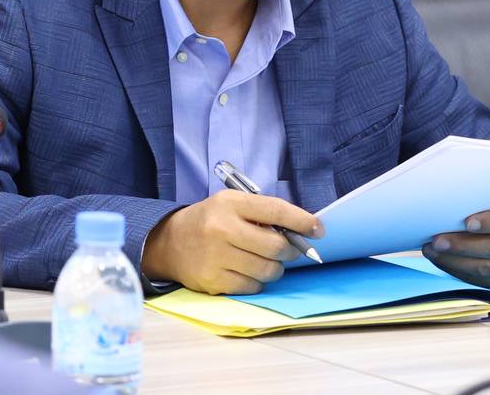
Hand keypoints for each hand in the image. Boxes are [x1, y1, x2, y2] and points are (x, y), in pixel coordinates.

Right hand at [142, 189, 323, 294]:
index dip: (301, 221)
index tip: (318, 229)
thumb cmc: (210, 220)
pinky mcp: (213, 281)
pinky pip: (252, 286)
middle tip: (292, 250)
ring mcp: (216, 257)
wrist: (170, 243)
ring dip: (275, 268)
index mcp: (229, 204)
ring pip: (267, 270)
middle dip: (291, 250)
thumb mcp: (231, 204)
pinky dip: (258, 281)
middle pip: (275, 246)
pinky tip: (249, 271)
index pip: (275, 210)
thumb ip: (261, 213)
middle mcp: (222, 229)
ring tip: (268, 261)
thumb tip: (300, 230)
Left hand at [422, 198, 489, 287]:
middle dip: (464, 245)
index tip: (467, 222)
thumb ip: (486, 198)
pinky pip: (480, 280)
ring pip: (487, 268)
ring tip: (433, 250)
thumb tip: (451, 200)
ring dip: (455, 260)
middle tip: (438, 240)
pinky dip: (457, 270)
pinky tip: (440, 260)